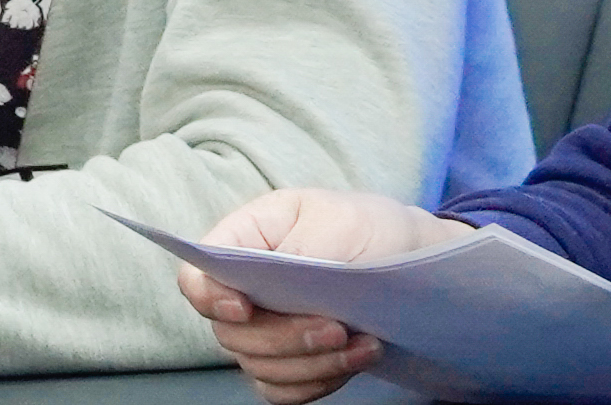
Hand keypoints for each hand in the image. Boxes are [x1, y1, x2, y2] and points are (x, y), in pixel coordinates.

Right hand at [175, 188, 474, 404]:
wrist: (413, 262)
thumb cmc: (369, 229)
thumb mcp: (336, 221)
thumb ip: (291, 250)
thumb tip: (260, 282)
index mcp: (246, 240)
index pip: (197, 276)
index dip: (208, 297)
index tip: (244, 310)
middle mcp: (246, 288)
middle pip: (229, 332)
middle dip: (284, 338)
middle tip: (337, 327)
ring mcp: (266, 328)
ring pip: (258, 366)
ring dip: (311, 363)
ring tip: (363, 343)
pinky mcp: (290, 361)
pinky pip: (280, 390)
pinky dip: (314, 383)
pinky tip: (354, 361)